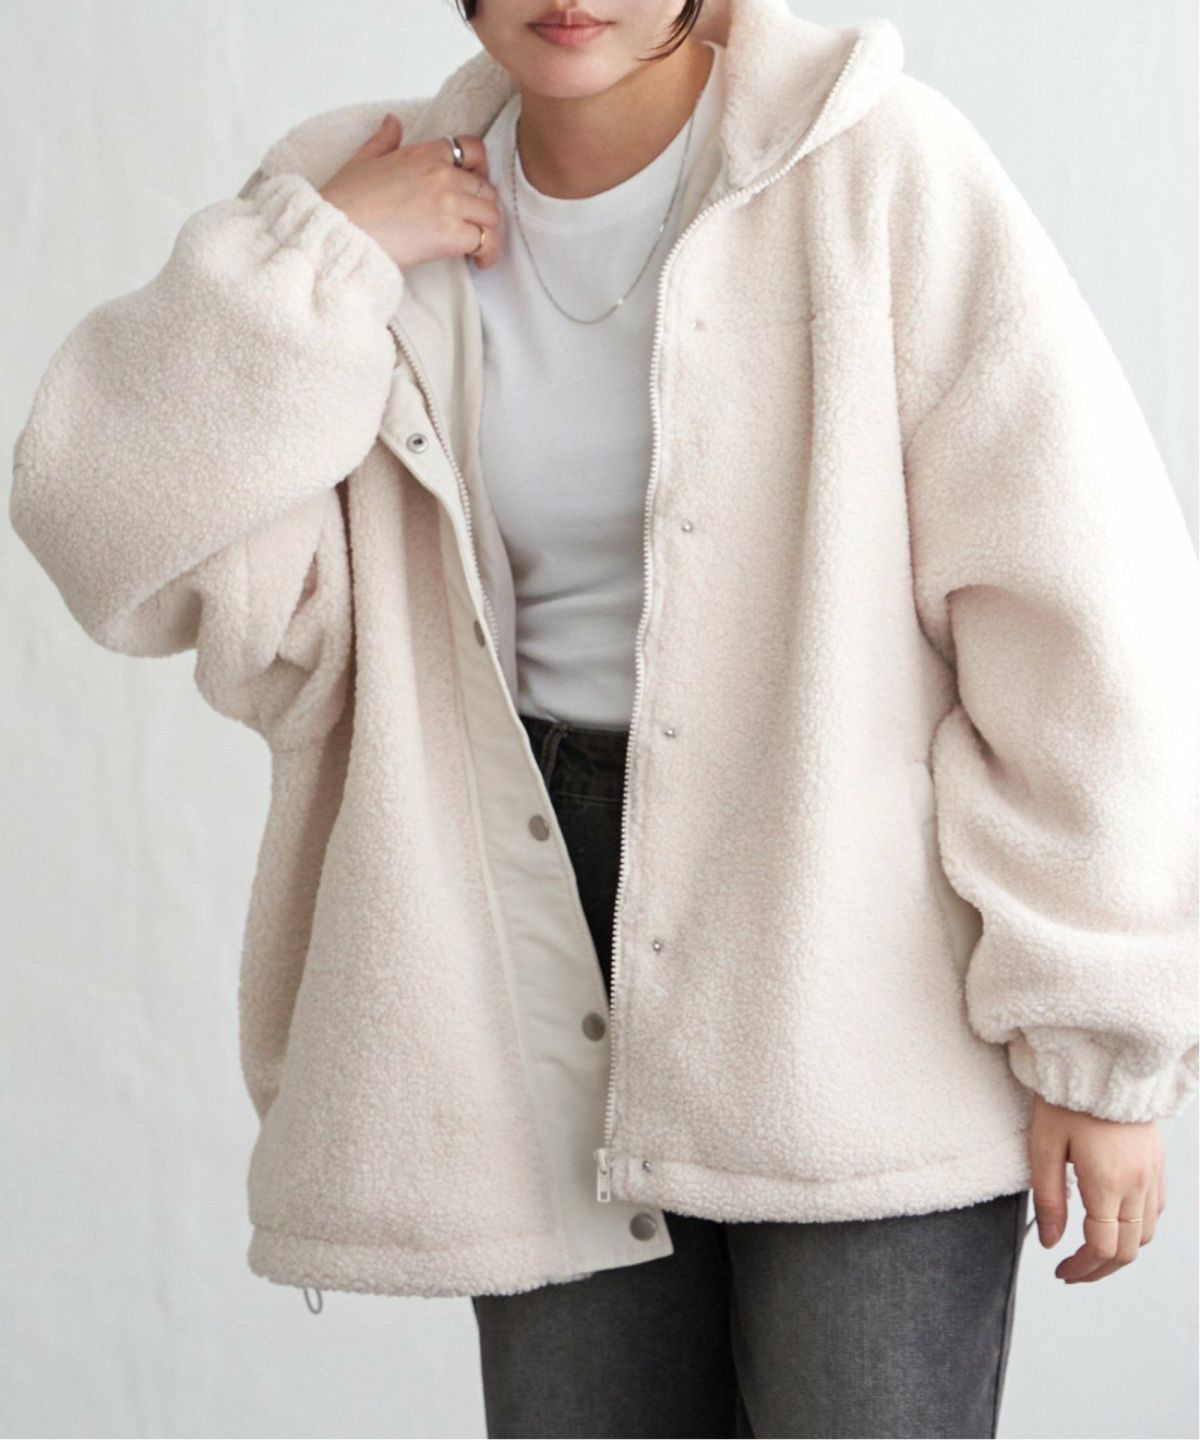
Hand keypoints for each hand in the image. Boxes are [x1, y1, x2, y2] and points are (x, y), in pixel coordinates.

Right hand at [318, 113, 504, 271]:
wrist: (340, 232)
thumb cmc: (346, 201)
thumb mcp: (363, 159)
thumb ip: (384, 140)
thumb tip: (392, 122)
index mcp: (425, 153)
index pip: (473, 150)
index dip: (481, 170)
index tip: (476, 187)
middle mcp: (442, 175)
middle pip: (486, 188)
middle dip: (483, 208)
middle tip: (474, 224)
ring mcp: (449, 204)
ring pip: (492, 215)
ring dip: (487, 231)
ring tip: (477, 246)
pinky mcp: (450, 235)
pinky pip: (486, 241)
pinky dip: (488, 253)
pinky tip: (479, 261)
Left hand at [1027, 1092, 1165, 1282]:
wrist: (1102, 1062)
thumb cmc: (1066, 1099)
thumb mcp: (1043, 1146)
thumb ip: (1047, 1198)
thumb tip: (1049, 1241)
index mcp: (1107, 1182)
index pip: (1103, 1248)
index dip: (1082, 1268)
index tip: (1062, 1271)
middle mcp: (1137, 1184)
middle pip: (1129, 1251)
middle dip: (1100, 1269)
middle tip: (1072, 1272)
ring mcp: (1153, 1175)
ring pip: (1147, 1235)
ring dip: (1121, 1252)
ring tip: (1090, 1252)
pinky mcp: (1158, 1164)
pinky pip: (1156, 1212)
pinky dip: (1137, 1229)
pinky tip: (1114, 1223)